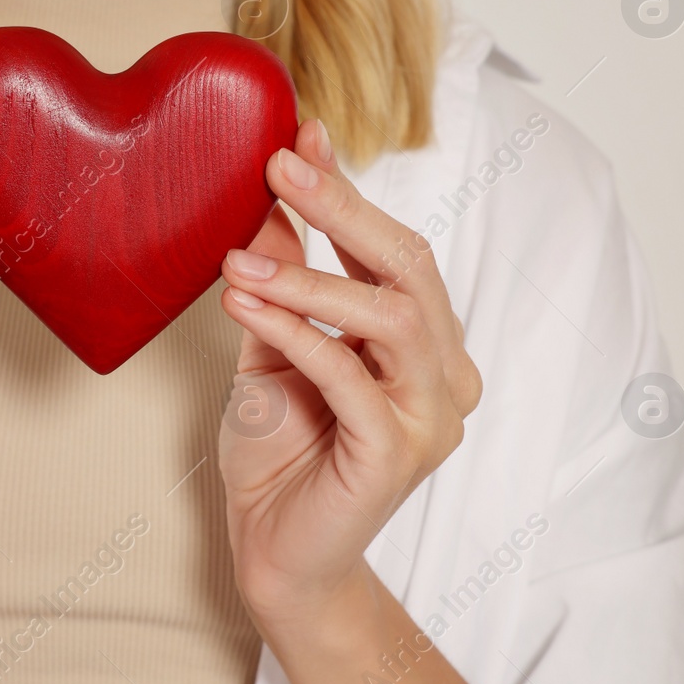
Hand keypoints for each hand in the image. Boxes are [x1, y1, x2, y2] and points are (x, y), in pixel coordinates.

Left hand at [216, 119, 481, 625]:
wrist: (273, 548)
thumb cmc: (279, 449)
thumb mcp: (272, 345)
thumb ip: (284, 277)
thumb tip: (274, 194)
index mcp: (424, 342)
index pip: (395, 250)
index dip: (350, 191)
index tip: (302, 135)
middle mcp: (444, 373)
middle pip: (409, 267)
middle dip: (343, 208)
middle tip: (278, 165)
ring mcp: (431, 416)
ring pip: (392, 316)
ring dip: (311, 278)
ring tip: (239, 260)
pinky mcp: (399, 454)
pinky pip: (351, 376)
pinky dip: (296, 333)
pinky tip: (247, 307)